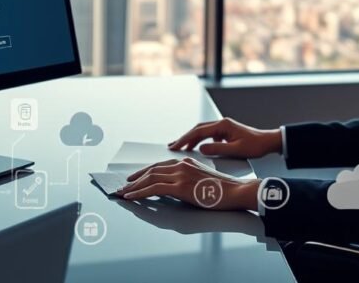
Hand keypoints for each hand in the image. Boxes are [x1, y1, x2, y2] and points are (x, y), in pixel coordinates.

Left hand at [118, 158, 260, 210]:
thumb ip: (188, 180)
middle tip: (125, 184)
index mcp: (187, 162)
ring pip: (150, 178)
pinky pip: (153, 188)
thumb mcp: (203, 179)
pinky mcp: (179, 186)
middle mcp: (181, 165)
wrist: (235, 191)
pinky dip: (139, 192)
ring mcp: (180, 175)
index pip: (160, 166)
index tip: (135, 178)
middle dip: (136, 178)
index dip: (145, 172)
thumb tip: (175, 189)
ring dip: (134, 186)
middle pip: (152, 170)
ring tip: (124, 192)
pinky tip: (131, 196)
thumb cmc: (222, 190)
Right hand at [168, 118, 281, 158]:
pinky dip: (200, 140)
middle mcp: (222, 123)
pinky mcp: (226, 132)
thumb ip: (217, 149)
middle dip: (184, 137)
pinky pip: (209, 135)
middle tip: (172, 146)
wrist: (268, 142)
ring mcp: (224, 127)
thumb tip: (201, 149)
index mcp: (223, 125)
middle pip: (198, 129)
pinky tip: (197, 148)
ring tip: (181, 147)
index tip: (175, 146)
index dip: (185, 139)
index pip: (198, 132)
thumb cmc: (255, 146)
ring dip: (191, 139)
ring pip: (203, 132)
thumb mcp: (236, 150)